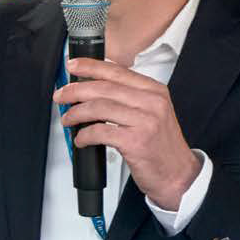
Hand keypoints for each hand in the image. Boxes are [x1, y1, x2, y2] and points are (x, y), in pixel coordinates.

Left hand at [54, 59, 201, 210]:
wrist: (178, 173)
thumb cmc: (161, 146)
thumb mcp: (152, 113)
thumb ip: (130, 98)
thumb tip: (95, 90)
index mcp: (154, 91)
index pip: (117, 71)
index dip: (91, 67)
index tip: (73, 65)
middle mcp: (152, 102)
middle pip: (104, 88)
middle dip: (75, 90)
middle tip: (61, 96)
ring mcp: (145, 121)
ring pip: (99, 108)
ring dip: (76, 113)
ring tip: (67, 119)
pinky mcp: (136, 142)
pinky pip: (100, 132)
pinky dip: (84, 135)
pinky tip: (81, 139)